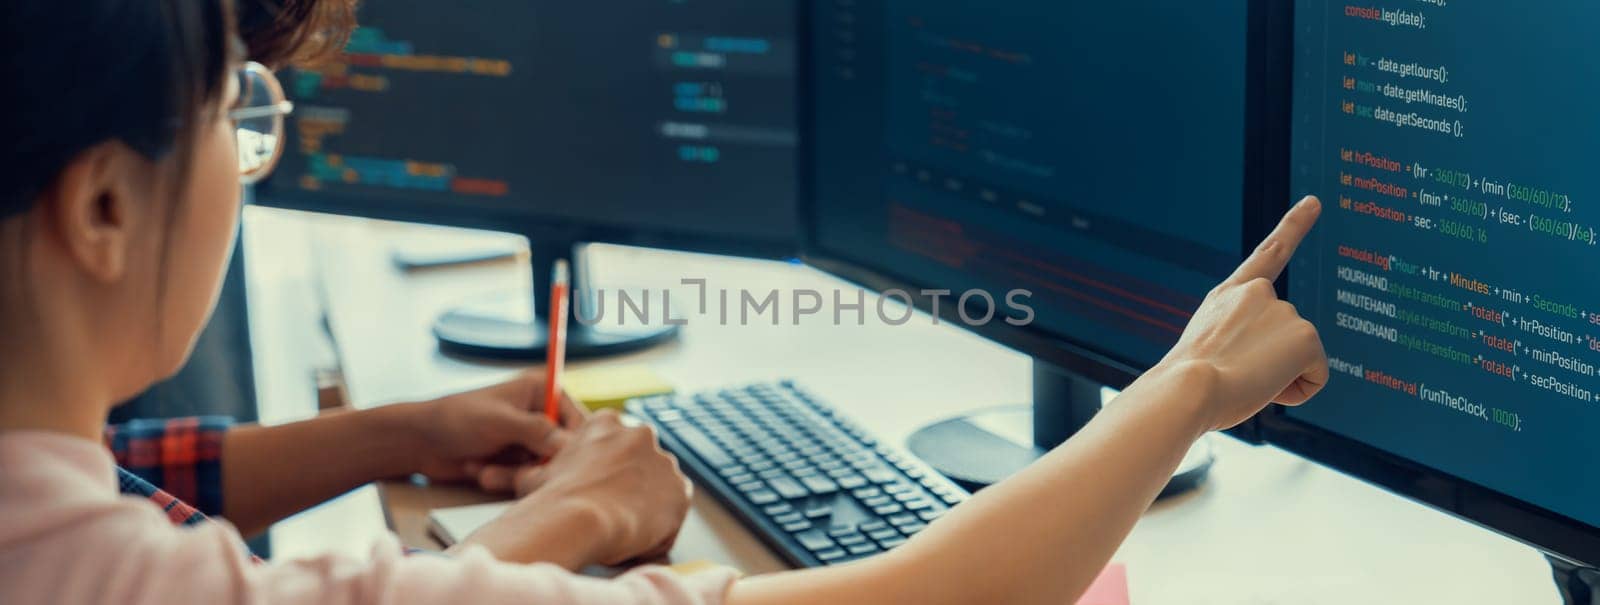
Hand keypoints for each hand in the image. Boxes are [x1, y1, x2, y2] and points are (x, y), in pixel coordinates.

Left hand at [406, 370, 586, 483]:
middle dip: (539, 464)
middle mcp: (539, 415)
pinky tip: (480, 470)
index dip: (573, 444)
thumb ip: (537, 431)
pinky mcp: (514, 462)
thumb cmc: (456, 418)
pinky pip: (525, 478)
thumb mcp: (500, 421)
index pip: (579, 420)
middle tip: (519, 470)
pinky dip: (504, 479)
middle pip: (564, 449)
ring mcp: (526, 440)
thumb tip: (571, 445)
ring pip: (543, 468)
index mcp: (541, 391)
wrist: (418, 442)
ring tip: (487, 469)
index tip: (562, 462)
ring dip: (516, 474)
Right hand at [482, 410, 692, 565]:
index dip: (609, 471)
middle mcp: (641, 434)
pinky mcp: (681, 491)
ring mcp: (664, 462)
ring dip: (646, 509)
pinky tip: (635, 543)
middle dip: (631, 488)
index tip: (601, 489)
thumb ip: (540, 470)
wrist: (578, 518)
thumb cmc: (554, 497)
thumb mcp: (535, 476)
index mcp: (606, 423)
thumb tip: (516, 476)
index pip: (616, 444)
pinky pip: (672, 516)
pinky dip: (659, 532)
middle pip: (641, 465)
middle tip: (610, 513)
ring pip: (659, 490)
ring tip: (621, 532)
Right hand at [1158, 195, 1328, 430]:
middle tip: (1233, 375)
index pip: (1269, 254)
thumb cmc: (1184, 386)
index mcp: (1229, 295)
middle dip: (1269, 364)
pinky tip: (1265, 386)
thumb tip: (1259, 369)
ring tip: (1241, 380)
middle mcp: (1259, 293)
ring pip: (1298, 360)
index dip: (1295, 225)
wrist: (1186, 388)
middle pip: (1285, 339)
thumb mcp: (1205, 352)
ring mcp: (1285, 311)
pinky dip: (1297, 391)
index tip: (1315, 202)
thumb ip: (1237, 343)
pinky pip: (1316, 376)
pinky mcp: (1307, 336)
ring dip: (1277, 379)